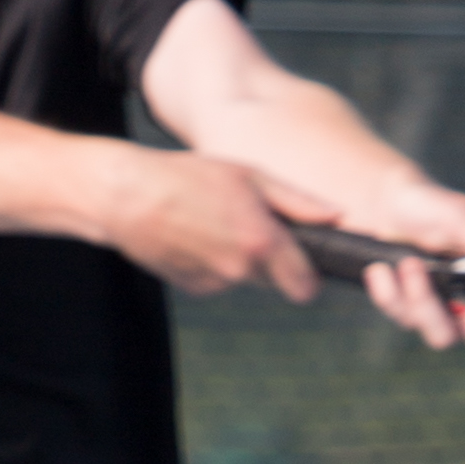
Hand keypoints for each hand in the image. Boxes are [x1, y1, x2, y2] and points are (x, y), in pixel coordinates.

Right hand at [98, 148, 320, 301]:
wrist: (127, 196)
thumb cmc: (189, 176)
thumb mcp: (249, 176)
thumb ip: (297, 203)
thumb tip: (337, 217)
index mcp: (261, 241)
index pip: (305, 286)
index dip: (310, 277)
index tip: (308, 266)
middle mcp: (241, 269)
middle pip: (276, 281)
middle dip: (274, 262)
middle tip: (253, 227)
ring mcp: (215, 283)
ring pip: (245, 278)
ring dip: (241, 259)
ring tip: (215, 222)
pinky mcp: (193, 287)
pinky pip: (218, 280)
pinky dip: (214, 263)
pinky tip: (196, 235)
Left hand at [290, 183, 464, 362]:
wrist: (384, 204)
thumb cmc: (436, 207)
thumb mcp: (463, 218)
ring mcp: (448, 313)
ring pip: (444, 337)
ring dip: (424, 303)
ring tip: (409, 265)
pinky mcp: (413, 313)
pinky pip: (404, 319)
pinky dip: (392, 295)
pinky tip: (380, 271)